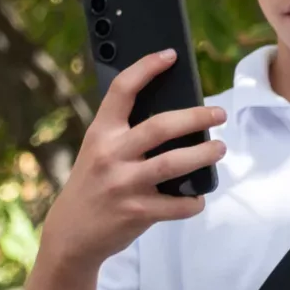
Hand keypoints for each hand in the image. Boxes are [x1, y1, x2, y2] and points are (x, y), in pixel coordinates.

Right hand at [37, 49, 226, 270]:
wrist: (70, 234)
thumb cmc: (92, 186)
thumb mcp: (97, 153)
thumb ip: (125, 136)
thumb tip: (176, 119)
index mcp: (100, 133)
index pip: (122, 91)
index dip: (146, 68)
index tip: (169, 56)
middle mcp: (110, 155)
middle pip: (160, 127)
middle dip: (196, 117)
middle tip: (218, 114)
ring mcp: (123, 184)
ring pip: (174, 163)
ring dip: (204, 154)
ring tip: (218, 150)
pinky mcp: (136, 212)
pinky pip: (178, 204)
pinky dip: (193, 201)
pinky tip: (196, 197)